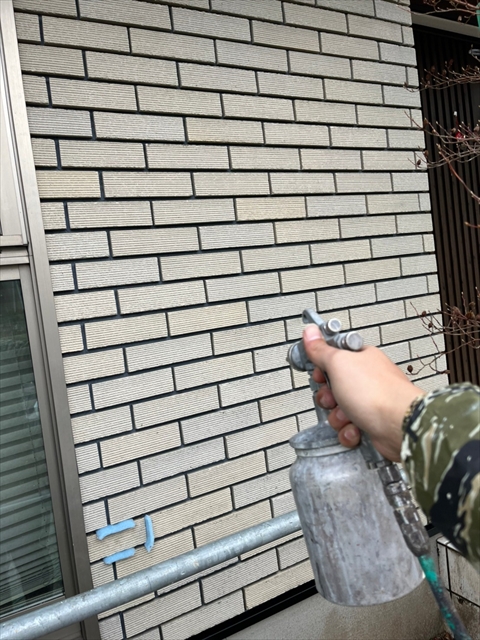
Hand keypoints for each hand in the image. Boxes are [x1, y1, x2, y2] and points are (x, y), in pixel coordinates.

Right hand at [302, 324, 424, 460]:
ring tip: (348, 416)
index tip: (318, 373)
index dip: (322, 367)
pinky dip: (349, 432)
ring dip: (338, 417)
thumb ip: (321, 350)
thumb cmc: (376, 392)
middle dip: (328, 397)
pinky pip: (349, 428)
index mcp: (362, 358)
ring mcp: (371, 402)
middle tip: (333, 397)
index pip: (334, 358)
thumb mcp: (339, 364)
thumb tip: (310, 332)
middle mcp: (367, 379)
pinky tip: (356, 429)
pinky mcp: (372, 424)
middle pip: (333, 387)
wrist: (399, 426)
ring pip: (339, 410)